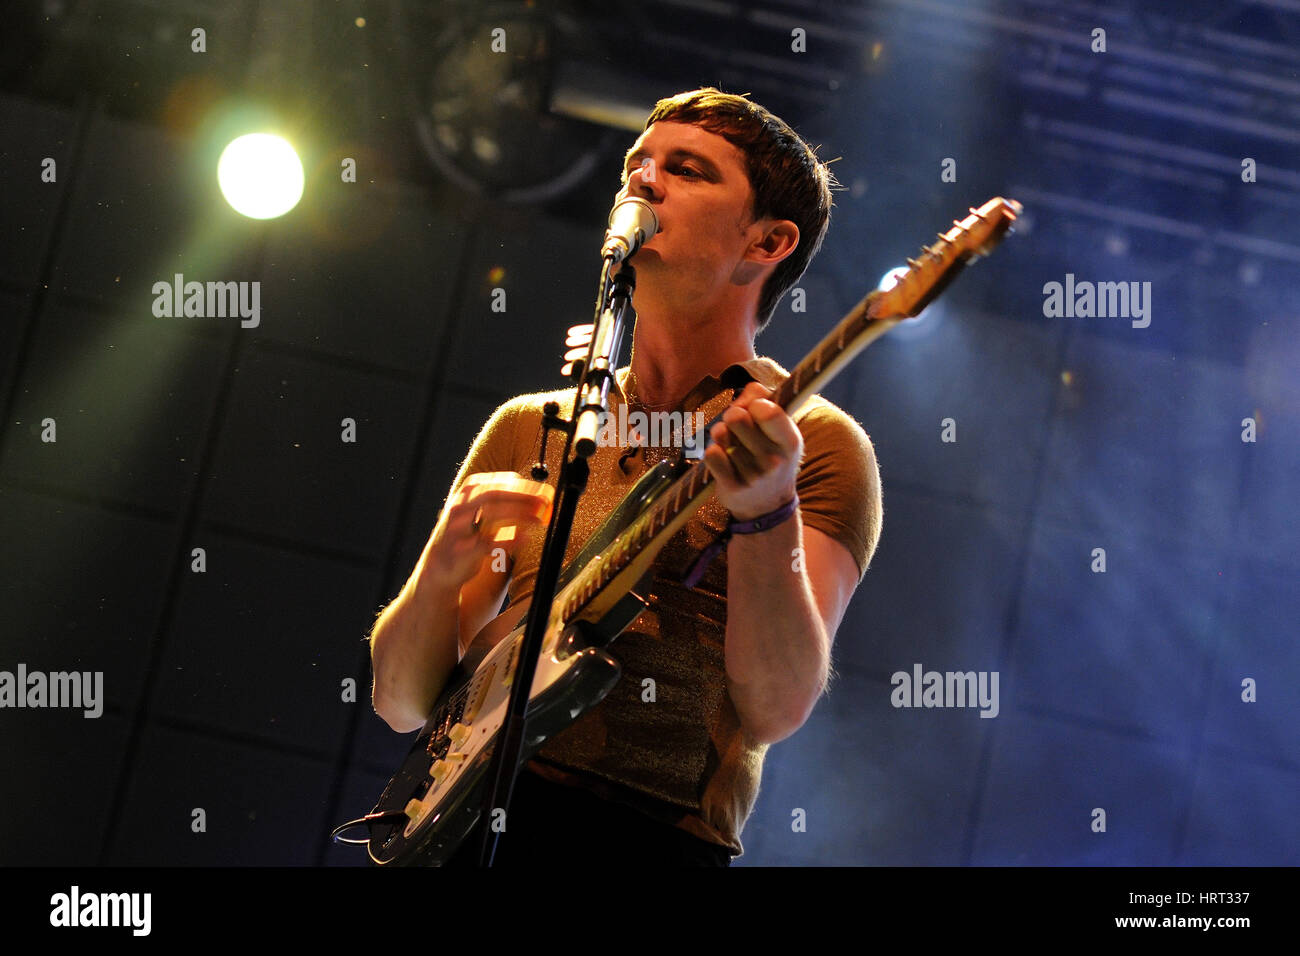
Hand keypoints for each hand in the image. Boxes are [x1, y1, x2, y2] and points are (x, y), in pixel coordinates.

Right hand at [424, 472, 552, 585]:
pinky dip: (508, 540)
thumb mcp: (482, 514)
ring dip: (518, 514)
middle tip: (544, 501)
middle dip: (522, 496)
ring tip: (539, 518)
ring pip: (489, 514)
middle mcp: (459, 507)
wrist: (440, 568)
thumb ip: (505, 504)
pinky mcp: (460, 552)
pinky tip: (525, 538)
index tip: (542, 490)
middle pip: (493, 494)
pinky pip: (487, 543)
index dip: (522, 485)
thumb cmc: (467, 537)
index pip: (496, 482)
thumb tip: (537, 496)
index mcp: (466, 494)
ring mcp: (457, 529)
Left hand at [703, 382, 800, 520]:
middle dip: (732, 416)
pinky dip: (712, 452)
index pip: (766, 409)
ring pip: (721, 433)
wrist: (767, 505)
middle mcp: (774, 460)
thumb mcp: (779, 429)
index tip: (754, 410)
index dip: (753, 403)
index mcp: (790, 441)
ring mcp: (753, 476)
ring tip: (733, 446)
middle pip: (736, 416)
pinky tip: (723, 460)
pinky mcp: (732, 488)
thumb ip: (763, 400)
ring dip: (722, 435)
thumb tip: (747, 390)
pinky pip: (711, 454)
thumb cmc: (770, 454)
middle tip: (739, 428)